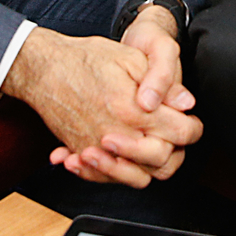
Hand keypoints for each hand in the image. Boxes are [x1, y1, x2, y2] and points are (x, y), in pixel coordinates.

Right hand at [53, 6, 198, 183]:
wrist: (44, 68)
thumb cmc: (85, 59)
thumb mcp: (130, 58)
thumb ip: (161, 83)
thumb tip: (186, 102)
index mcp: (134, 111)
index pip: (179, 134)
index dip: (192, 127)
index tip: (191, 121)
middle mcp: (116, 136)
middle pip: (162, 162)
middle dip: (174, 149)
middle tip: (174, 133)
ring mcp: (97, 148)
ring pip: (136, 177)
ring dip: (149, 166)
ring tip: (152, 147)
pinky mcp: (82, 152)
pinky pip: (106, 177)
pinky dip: (117, 173)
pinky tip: (122, 156)